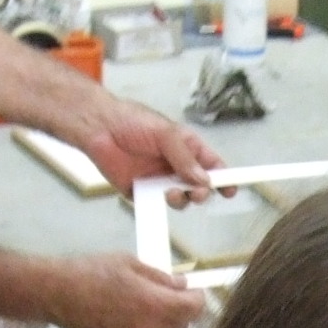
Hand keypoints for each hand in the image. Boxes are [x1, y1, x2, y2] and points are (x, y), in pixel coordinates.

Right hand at [44, 251, 204, 327]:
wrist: (53, 293)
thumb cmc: (91, 271)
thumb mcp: (129, 263)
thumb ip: (160, 278)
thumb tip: (182, 285)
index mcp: (152, 305)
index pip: (193, 309)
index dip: (199, 299)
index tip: (195, 291)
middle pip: (181, 326)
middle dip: (182, 311)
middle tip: (173, 294)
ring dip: (159, 319)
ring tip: (137, 300)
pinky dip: (138, 327)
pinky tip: (118, 311)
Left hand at [74, 93, 218, 192]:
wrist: (97, 128)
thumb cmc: (131, 121)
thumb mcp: (165, 133)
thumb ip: (184, 158)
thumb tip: (204, 180)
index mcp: (186, 147)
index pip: (212, 164)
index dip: (223, 178)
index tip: (230, 190)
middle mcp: (175, 165)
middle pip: (199, 186)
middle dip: (202, 192)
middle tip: (196, 193)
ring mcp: (159, 179)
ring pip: (180, 198)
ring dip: (181, 199)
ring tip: (170, 192)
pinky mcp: (140, 192)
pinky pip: (156, 204)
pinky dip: (160, 206)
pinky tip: (158, 199)